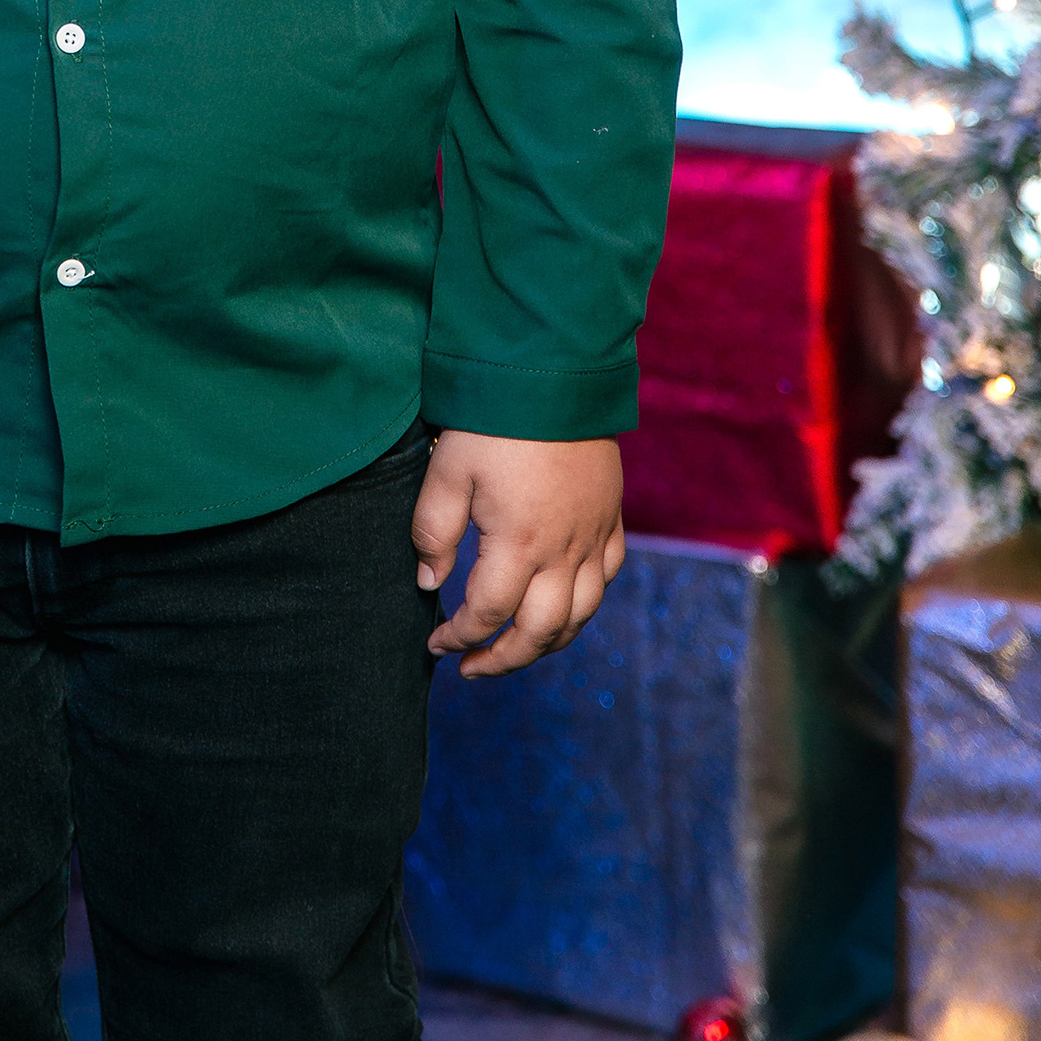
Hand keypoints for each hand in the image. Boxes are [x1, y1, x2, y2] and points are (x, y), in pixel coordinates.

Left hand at [411, 430, 623, 678]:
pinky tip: (563, 606)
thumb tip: (429, 582)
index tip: (436, 643)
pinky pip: (606, 578)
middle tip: (473, 668)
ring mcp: (593, 535)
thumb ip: (433, 532)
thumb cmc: (493, 420)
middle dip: (505, 660)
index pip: (488, 613)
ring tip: (515, 650)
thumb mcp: (447, 471)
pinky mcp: (610, 516)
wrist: (555, 373)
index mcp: (518, 544)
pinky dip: (584, 604)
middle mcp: (563, 551)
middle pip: (541, 632)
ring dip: (546, 643)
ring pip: (580, 615)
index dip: (459, 636)